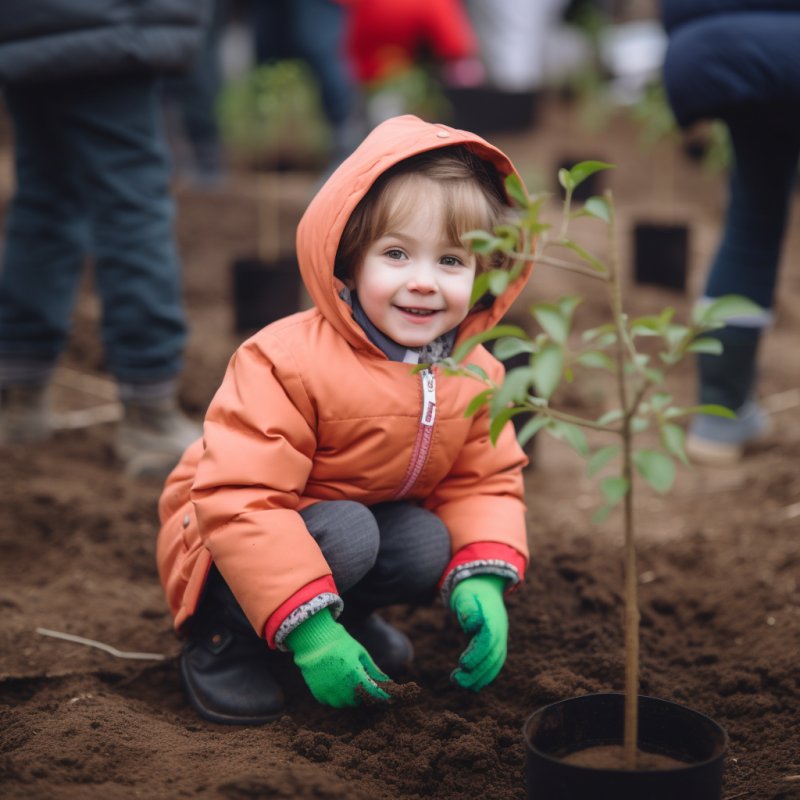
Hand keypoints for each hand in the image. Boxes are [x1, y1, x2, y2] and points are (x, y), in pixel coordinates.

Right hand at [286, 608, 395, 707]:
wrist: (314, 640)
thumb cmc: (340, 643)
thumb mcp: (360, 653)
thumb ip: (373, 670)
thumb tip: (387, 682)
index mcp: (354, 674)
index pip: (373, 692)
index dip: (381, 696)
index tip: (387, 696)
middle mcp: (341, 687)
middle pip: (358, 700)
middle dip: (363, 694)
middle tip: (363, 683)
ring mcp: (328, 692)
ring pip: (344, 704)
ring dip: (349, 697)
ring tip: (348, 682)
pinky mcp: (318, 694)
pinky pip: (331, 701)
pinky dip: (335, 696)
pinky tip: (335, 682)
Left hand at [450, 575, 507, 691]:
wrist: (485, 586)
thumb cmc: (470, 591)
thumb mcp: (465, 594)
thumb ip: (468, 607)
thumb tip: (472, 624)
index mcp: (493, 618)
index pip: (489, 640)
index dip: (477, 653)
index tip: (462, 664)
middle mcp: (500, 631)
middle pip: (493, 656)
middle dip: (476, 672)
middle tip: (455, 680)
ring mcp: (501, 639)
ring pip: (495, 663)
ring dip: (480, 678)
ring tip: (459, 684)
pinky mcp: (496, 645)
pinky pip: (494, 664)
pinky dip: (485, 677)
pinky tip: (471, 686)